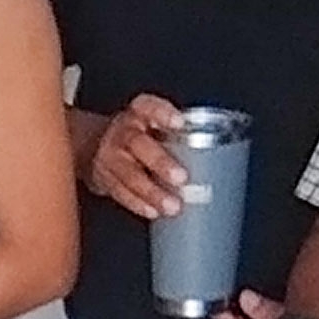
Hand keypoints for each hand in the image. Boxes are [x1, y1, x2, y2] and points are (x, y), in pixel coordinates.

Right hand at [88, 95, 188, 215]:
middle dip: (160, 162)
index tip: (180, 123)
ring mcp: (111, 155)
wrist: (98, 145)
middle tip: (181, 178)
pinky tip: (153, 211)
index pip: (149, 107)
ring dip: (151, 192)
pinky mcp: (104, 177)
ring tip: (172, 205)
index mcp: (139, 113)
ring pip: (129, 174)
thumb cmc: (142, 135)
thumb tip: (219, 162)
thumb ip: (179, 135)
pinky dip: (137, 203)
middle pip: (138, 145)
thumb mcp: (157, 123)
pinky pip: (120, 191)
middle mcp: (123, 131)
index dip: (163, 114)